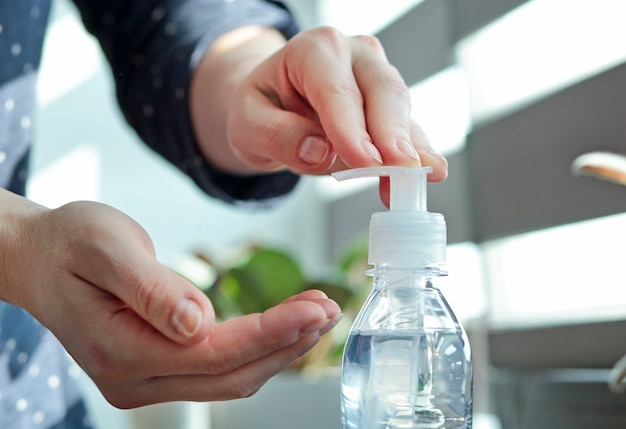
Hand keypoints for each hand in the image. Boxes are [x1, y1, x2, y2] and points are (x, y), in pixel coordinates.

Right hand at [0, 192, 340, 407]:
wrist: (41, 258)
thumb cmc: (70, 244)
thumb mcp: (106, 248)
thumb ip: (151, 288)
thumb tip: (196, 323)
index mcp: (121, 351)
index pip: (215, 353)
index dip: (271, 332)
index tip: (315, 307)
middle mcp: (134, 379)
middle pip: (231, 374)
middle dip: (287, 343)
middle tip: (328, 307)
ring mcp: (145, 379)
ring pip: (230, 377)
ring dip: (279, 348)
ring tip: (317, 313)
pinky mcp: (156, 369)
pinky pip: (218, 368)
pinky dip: (257, 347)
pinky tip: (284, 326)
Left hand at [191, 26, 447, 180]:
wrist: (276, 106)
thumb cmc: (263, 109)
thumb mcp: (248, 125)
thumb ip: (277, 136)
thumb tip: (318, 152)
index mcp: (314, 50)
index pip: (335, 89)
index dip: (352, 128)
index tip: (366, 162)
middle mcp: (353, 54)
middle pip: (382, 91)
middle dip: (393, 134)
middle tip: (401, 171)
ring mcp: (377, 76)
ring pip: (402, 109)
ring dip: (408, 149)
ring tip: (412, 184)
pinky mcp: (391, 105)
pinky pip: (408, 128)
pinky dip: (415, 155)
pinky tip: (424, 177)